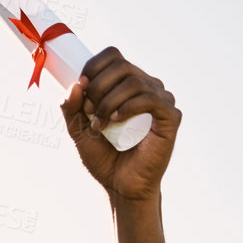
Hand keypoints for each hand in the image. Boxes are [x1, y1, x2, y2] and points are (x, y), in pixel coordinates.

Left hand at [62, 49, 179, 201]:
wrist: (121, 186)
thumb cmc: (104, 158)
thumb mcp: (78, 131)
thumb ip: (71, 109)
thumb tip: (75, 84)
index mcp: (125, 84)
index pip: (113, 56)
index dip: (93, 66)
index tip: (80, 88)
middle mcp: (146, 86)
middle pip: (121, 66)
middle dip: (97, 88)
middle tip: (89, 113)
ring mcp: (161, 100)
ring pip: (134, 82)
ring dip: (108, 103)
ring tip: (100, 126)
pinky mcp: (170, 116)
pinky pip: (151, 99)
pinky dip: (129, 107)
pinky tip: (116, 120)